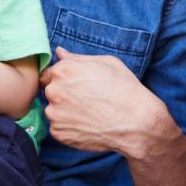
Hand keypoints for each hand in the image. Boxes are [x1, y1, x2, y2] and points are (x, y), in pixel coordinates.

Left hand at [39, 47, 174, 155]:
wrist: (136, 122)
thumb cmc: (125, 89)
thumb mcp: (106, 63)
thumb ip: (77, 58)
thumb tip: (59, 52)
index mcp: (64, 70)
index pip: (49, 73)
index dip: (63, 79)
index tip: (77, 86)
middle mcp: (54, 91)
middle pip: (50, 92)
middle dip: (64, 95)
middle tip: (86, 100)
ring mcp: (55, 114)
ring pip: (54, 111)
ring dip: (65, 112)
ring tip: (89, 114)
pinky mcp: (59, 133)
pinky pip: (58, 128)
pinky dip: (69, 128)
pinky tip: (87, 125)